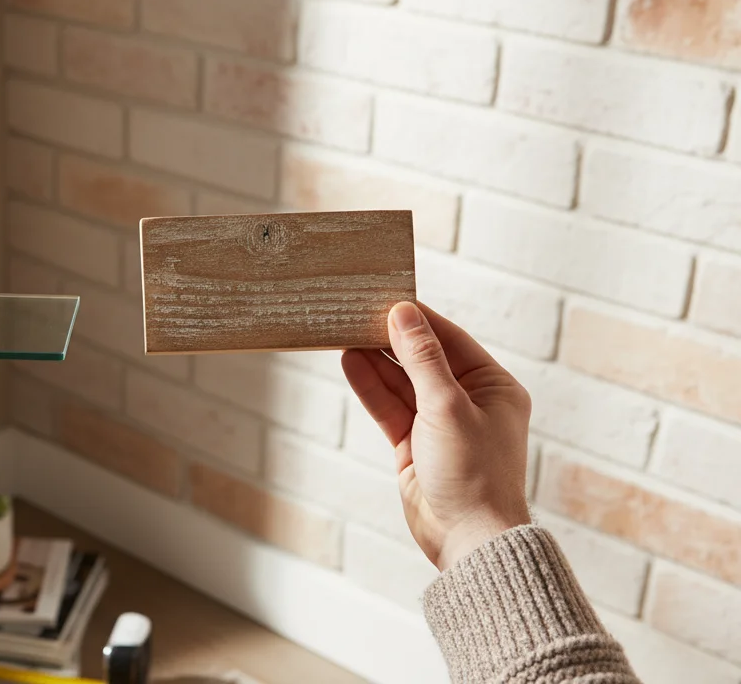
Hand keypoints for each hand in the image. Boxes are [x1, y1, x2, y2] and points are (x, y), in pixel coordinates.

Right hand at [341, 302, 530, 570]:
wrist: (468, 540)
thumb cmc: (474, 475)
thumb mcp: (447, 406)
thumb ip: (422, 358)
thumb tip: (403, 314)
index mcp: (494, 387)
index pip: (450, 340)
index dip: (417, 319)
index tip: (386, 297)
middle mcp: (469, 403)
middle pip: (423, 360)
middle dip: (390, 339)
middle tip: (357, 313)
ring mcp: (440, 426)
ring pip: (402, 384)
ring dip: (375, 362)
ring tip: (344, 334)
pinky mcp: (415, 446)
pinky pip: (391, 409)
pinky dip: (371, 388)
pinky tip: (350, 364)